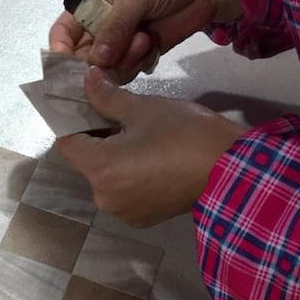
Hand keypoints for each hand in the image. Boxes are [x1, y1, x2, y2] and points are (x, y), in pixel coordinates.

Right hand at [50, 0, 242, 81]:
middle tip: (114, 59)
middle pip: (81, 59)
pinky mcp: (136, 55)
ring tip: (144, 41)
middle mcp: (99, 26)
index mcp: (89, 2)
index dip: (60, 52)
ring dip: (121, 62)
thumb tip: (96, 62)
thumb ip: (114, 28)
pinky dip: (136, 65)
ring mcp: (118, 43)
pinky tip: (150, 47)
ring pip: (103, 71)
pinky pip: (124, 74)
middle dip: (96, 64)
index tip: (69, 67)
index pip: (61, 34)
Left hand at [56, 68, 246, 227]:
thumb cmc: (185, 134)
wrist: (231, 171)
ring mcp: (122, 212)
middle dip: (98, 138)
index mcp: (100, 169)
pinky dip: (130, 176)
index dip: (71, 121)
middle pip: (88, 162)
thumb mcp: (144, 108)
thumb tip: (88, 79)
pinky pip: (125, 193)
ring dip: (114, 158)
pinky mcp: (141, 219)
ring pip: (106, 178)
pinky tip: (150, 160)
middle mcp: (103, 197)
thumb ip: (108, 97)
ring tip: (139, 138)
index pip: (67, 143)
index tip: (83, 105)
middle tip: (117, 115)